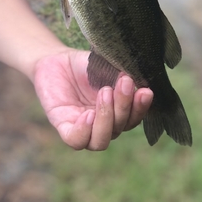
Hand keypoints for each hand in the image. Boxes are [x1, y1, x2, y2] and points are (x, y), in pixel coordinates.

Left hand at [33, 49, 153, 149]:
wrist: (56, 60)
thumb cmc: (85, 65)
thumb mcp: (107, 66)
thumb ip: (122, 75)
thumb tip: (139, 79)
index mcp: (117, 112)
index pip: (133, 118)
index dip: (141, 108)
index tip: (145, 91)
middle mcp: (103, 124)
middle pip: (120, 127)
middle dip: (124, 105)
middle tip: (124, 82)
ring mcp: (84, 128)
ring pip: (101, 141)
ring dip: (107, 118)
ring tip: (105, 92)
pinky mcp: (64, 127)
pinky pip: (77, 140)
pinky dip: (84, 130)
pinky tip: (88, 114)